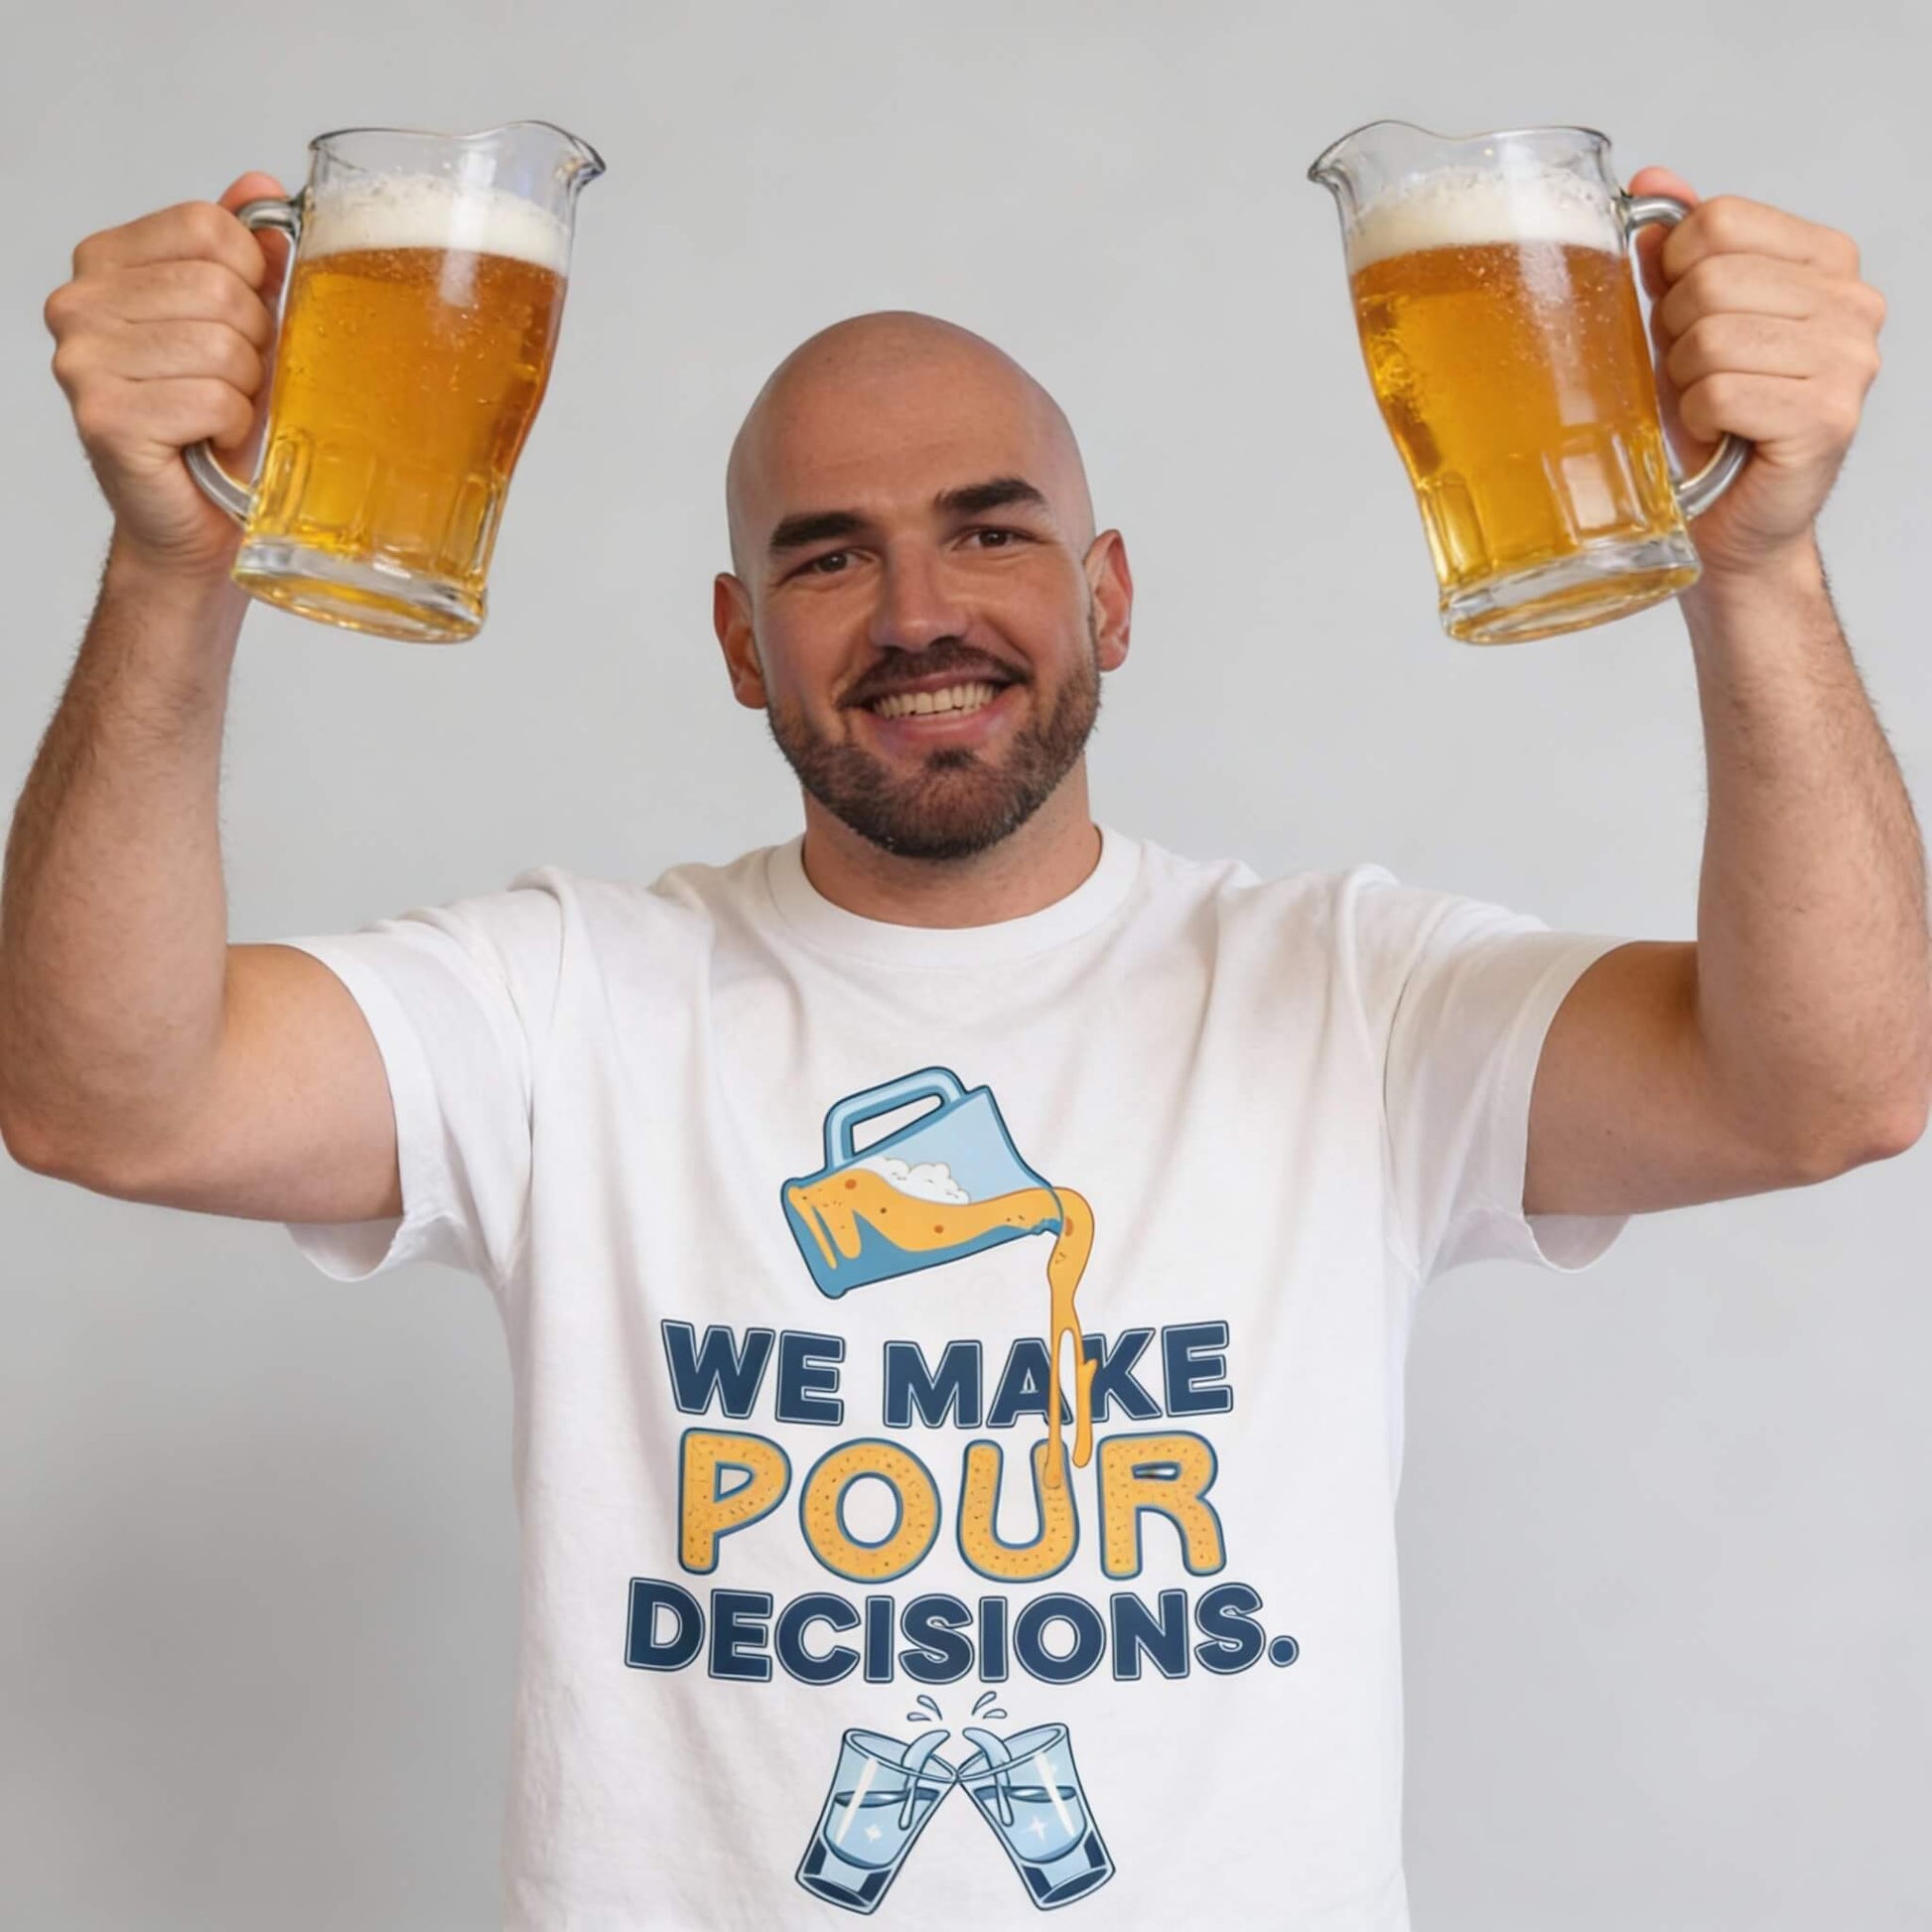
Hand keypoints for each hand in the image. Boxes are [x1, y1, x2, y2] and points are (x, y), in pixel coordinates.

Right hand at [44, 174, 290, 581]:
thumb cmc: (219, 425)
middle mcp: (79, 304)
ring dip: (247, 391)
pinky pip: (214, 398)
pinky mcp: (103, 417)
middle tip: (235, 384)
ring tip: (221, 414)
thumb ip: (244, 257)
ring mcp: (82, 360)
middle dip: (256, 344)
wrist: (198, 520)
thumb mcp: (241, 327)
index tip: (243, 325)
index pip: (208, 225)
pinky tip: (210, 442)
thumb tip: (260, 188)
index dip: (254, 278)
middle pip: (222, 288)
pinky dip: (233, 428)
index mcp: (107, 263)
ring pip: (223, 345)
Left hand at [1630, 167, 1883, 584]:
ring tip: (1708, 406)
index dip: (1674, 269)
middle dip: (1674, 332)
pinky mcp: (1828, 417)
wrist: (1730, 519)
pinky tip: (1719, 434)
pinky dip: (1698, 418)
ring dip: (1685, 381)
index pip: (1721, 218)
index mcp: (1825, 262)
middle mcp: (1853, 302)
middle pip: (1711, 277)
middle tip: (1693, 375)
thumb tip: (1650, 182)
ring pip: (1711, 336)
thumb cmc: (1709, 423)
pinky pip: (1721, 392)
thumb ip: (1676, 254)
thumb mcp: (1682, 325)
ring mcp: (1850, 360)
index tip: (1682, 316)